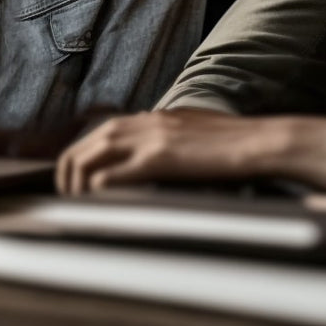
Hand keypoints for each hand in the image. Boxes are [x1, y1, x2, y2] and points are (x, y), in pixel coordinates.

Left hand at [55, 108, 325, 194]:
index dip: (80, 159)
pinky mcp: (159, 159)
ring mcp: (149, 139)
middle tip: (70, 200)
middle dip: (67, 174)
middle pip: (83, 144)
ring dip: (76, 185)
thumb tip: (153, 158)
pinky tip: (97, 205)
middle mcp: (142, 123)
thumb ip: (168, 140)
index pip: (97, 134)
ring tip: (79, 207)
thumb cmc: (233, 143)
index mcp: (150, 118)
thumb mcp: (192, 133)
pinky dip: (97, 191)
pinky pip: (112, 175)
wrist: (258, 141)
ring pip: (89, 158)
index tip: (78, 183)